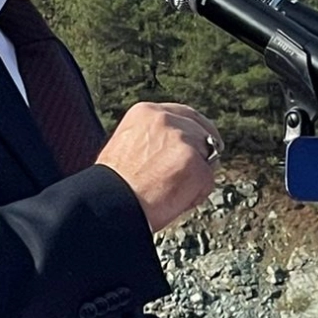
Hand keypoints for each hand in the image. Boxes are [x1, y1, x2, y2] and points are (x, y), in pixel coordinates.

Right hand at [96, 102, 222, 232]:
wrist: (111, 206)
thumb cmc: (113, 186)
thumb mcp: (127, 145)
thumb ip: (152, 138)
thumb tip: (172, 147)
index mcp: (146, 112)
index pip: (184, 114)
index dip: (194, 132)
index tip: (199, 144)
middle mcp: (166, 120)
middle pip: (201, 133)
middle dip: (200, 154)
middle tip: (187, 176)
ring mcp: (183, 141)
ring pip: (207, 157)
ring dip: (195, 177)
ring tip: (169, 192)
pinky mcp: (196, 165)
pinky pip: (207, 181)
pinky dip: (196, 195)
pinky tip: (174, 202)